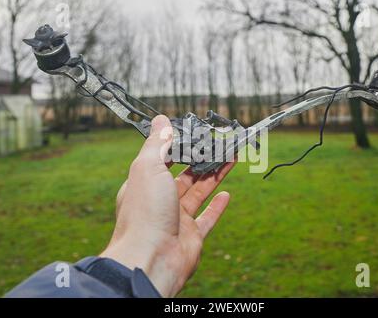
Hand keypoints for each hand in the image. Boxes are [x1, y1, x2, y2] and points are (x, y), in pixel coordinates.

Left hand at [100, 115, 234, 296]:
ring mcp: (177, 218)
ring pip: (200, 192)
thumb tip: (161, 119)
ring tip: (231, 158)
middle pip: (186, 174)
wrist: (151, 258)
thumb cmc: (145, 211)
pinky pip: (207, 218)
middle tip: (221, 143)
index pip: (164, 158)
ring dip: (215, 175)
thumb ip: (158, 143)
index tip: (196, 132)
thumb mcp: (148, 167)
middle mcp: (160, 200)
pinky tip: (227, 194)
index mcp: (146, 183)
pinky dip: (217, 207)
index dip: (180, 145)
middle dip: (203, 158)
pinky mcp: (192, 235)